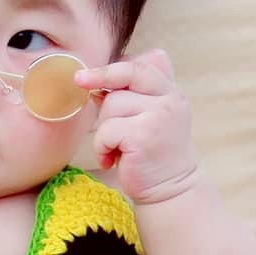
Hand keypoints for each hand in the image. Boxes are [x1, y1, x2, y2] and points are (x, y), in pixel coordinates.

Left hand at [74, 49, 198, 203]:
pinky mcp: (143, 135)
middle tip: (86, 94)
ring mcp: (158, 116)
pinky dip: (102, 146)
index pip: (141, 66)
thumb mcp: (149, 118)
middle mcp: (169, 99)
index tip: (85, 77)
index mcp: (170, 91)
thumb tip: (95, 83)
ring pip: (111, 105)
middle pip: (122, 81)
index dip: (111, 69)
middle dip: (102, 93)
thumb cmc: (153, 154)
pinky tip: (111, 159)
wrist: (171, 189)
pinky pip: (106, 130)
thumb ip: (132, 96)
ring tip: (114, 148)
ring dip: (104, 130)